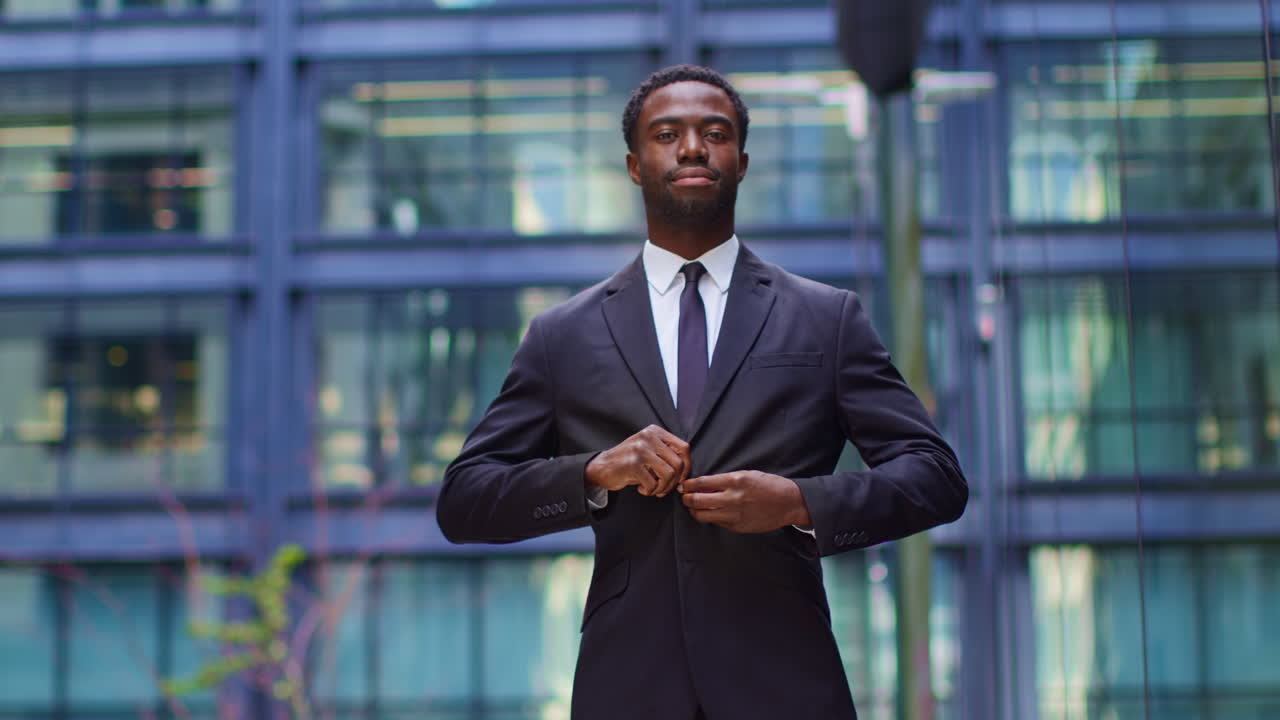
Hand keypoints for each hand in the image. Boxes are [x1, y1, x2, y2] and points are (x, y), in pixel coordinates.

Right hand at [585, 425, 690, 497]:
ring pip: (669, 474)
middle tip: (664, 488)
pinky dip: (650, 491)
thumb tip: (687, 471)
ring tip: (654, 489)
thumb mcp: (649, 450)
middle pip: (678, 463)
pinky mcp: (632, 464)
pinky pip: (653, 484)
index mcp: (655, 432)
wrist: (602, 467)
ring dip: (663, 488)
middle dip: (674, 482)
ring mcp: (640, 449)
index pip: (684, 448)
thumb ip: (666, 454)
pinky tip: (642, 489)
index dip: (687, 466)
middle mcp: (648, 437)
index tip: (680, 479)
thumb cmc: (630, 462)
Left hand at [680, 470, 811, 532]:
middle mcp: (732, 498)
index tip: (684, 485)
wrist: (788, 503)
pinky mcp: (737, 526)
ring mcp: (734, 514)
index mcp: (735, 480)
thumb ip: (725, 480)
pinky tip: (711, 513)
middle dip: (686, 499)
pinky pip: (716, 522)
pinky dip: (710, 517)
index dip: (688, 485)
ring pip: (702, 515)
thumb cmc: (768, 485)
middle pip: (697, 501)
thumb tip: (703, 485)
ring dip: (694, 511)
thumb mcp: (747, 474)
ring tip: (694, 507)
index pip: (701, 483)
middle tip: (685, 496)